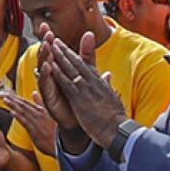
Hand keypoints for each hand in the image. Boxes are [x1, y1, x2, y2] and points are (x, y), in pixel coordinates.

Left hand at [4, 90, 56, 156]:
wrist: (62, 146)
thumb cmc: (56, 131)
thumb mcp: (49, 114)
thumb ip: (40, 103)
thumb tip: (34, 93)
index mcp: (41, 110)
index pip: (26, 102)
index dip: (15, 97)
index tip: (7, 93)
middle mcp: (39, 114)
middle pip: (23, 104)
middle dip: (12, 98)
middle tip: (2, 93)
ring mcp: (37, 122)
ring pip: (23, 111)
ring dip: (13, 105)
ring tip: (4, 99)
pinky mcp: (36, 131)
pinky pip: (26, 122)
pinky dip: (19, 116)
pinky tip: (12, 112)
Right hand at [32, 31, 78, 131]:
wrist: (81, 120)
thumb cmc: (80, 95)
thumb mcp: (85, 72)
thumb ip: (86, 54)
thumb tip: (90, 35)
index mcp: (59, 68)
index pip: (52, 50)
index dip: (49, 38)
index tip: (46, 26)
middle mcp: (51, 75)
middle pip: (45, 56)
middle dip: (45, 44)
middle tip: (47, 33)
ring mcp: (48, 86)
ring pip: (43, 68)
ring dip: (44, 57)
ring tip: (46, 46)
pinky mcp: (48, 98)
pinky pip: (45, 85)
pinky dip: (45, 75)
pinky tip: (47, 66)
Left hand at [47, 33, 127, 149]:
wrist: (119, 130)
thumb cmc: (117, 119)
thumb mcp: (113, 99)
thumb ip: (108, 86)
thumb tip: (108, 77)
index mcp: (101, 84)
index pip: (87, 66)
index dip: (76, 56)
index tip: (67, 48)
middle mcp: (94, 83)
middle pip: (77, 63)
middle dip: (66, 51)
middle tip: (55, 40)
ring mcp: (86, 90)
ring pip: (71, 70)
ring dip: (60, 57)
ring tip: (50, 47)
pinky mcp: (80, 100)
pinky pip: (67, 84)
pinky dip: (59, 74)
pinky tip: (51, 66)